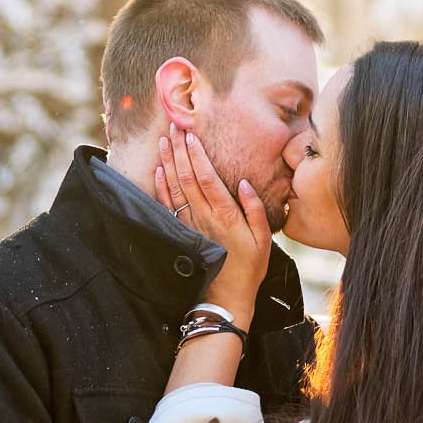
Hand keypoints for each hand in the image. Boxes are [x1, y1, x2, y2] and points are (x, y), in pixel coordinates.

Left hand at [157, 130, 272, 309]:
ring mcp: (191, 224)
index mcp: (225, 214)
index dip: (196, 153)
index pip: (206, 176)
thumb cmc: (250, 267)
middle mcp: (204, 216)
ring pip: (174, 187)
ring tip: (163, 140)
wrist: (226, 296)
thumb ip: (254, 209)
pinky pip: (168, 206)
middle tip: (173, 125)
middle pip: (186, 176)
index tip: (190, 133)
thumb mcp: (264, 239)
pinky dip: (161, 187)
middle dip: (179, 149)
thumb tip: (246, 183)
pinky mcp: (183, 232)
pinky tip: (158, 170)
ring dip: (168, 162)